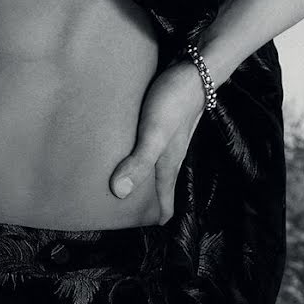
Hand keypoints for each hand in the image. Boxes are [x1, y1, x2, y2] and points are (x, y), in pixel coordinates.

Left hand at [109, 59, 207, 224]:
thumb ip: (138, 162)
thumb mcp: (154, 133)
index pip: (164, 206)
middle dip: (140, 205)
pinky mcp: (158, 122)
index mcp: (167, 165)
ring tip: (110, 185)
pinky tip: (116, 149)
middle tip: (113, 214)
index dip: (152, 222)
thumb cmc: (174, 101)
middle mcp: (168, 156)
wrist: (194, 68)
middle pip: (156, 190)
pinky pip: (144, 147)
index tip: (131, 235)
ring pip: (150, 168)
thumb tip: (118, 193)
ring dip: (135, 179)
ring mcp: (165, 139)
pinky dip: (132, 156)